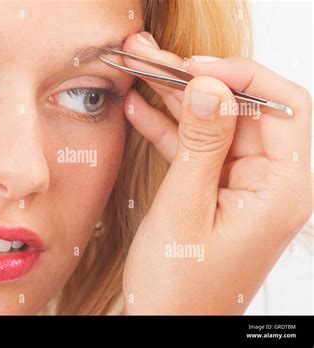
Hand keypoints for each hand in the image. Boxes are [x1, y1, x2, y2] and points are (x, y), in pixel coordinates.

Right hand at [121, 32, 311, 313]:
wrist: (165, 325)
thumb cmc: (178, 288)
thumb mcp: (183, 209)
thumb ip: (201, 144)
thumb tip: (210, 86)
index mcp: (281, 191)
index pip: (282, 108)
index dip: (241, 77)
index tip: (195, 65)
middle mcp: (270, 185)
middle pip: (241, 113)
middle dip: (197, 82)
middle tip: (154, 60)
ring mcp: (241, 188)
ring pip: (214, 127)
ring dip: (177, 102)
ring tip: (142, 74)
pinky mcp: (215, 192)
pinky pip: (197, 150)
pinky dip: (170, 131)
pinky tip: (141, 112)